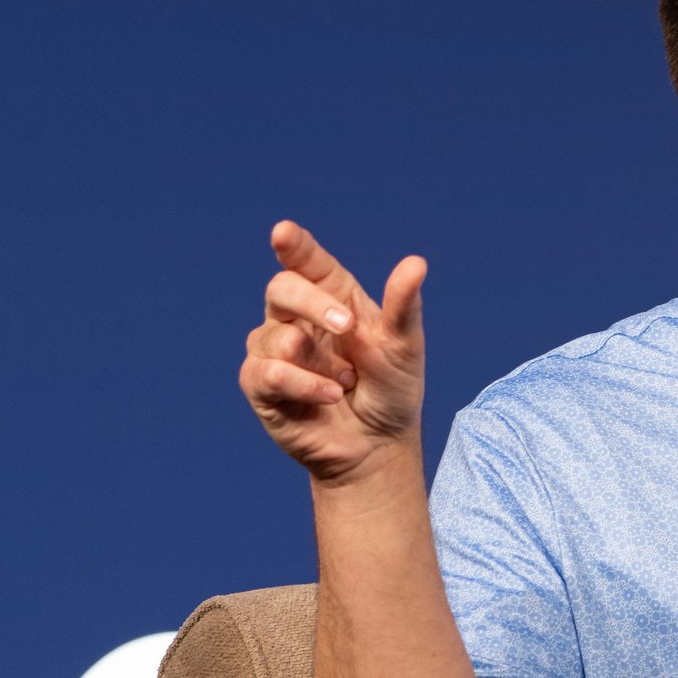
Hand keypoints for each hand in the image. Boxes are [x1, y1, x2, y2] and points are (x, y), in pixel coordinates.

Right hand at [238, 220, 427, 481]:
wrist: (379, 444)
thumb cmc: (392, 389)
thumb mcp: (405, 347)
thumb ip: (404, 306)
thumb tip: (416, 262)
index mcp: (332, 297)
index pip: (307, 262)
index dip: (294, 246)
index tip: (284, 233)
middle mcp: (296, 318)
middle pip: (281, 289)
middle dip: (312, 304)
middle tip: (348, 326)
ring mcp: (274, 350)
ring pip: (278, 337)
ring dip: (322, 363)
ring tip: (347, 382)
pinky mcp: (261, 385)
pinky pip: (267, 373)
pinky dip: (305, 385)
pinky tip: (332, 395)